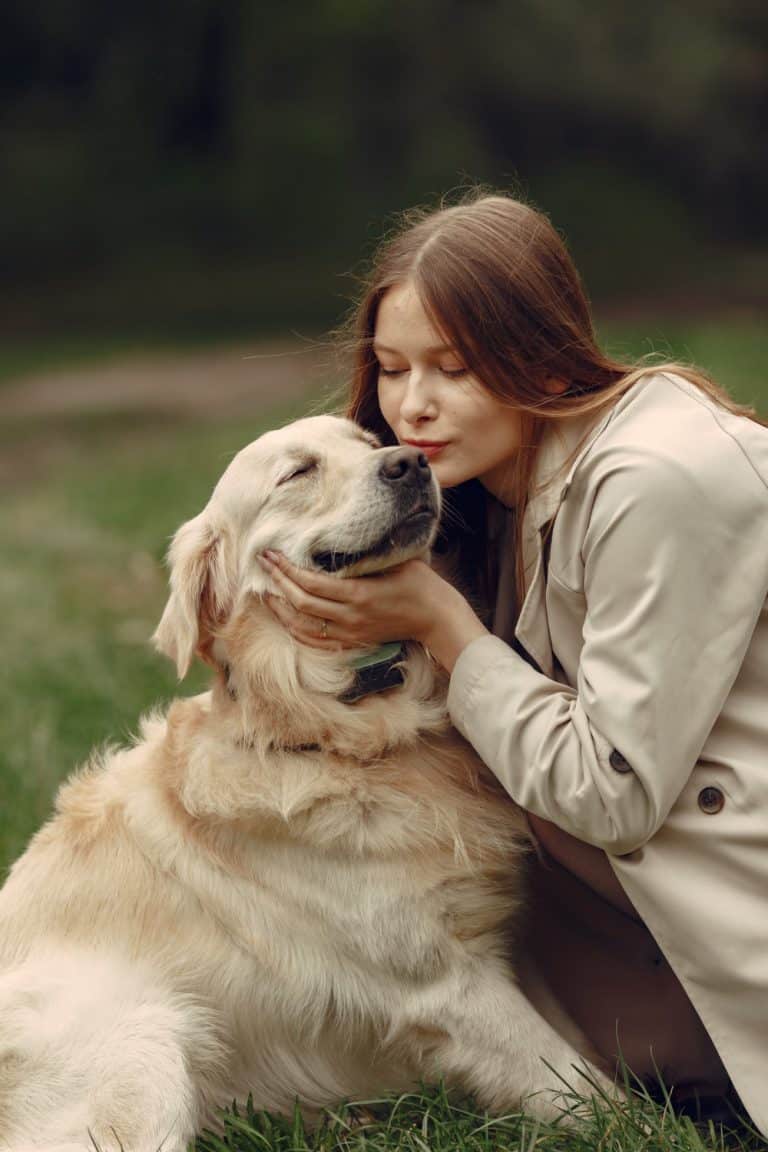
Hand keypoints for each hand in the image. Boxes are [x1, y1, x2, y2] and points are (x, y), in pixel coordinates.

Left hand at [257, 551, 487, 670]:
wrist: (435, 617)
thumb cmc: (419, 582)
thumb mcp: (394, 559)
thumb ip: (364, 552)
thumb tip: (336, 535)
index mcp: (359, 593)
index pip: (310, 582)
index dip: (286, 569)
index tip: (271, 553)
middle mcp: (350, 616)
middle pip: (301, 602)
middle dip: (277, 582)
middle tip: (263, 563)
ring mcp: (350, 632)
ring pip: (302, 625)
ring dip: (280, 608)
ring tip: (265, 590)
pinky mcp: (352, 641)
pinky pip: (314, 641)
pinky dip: (294, 629)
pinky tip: (284, 616)